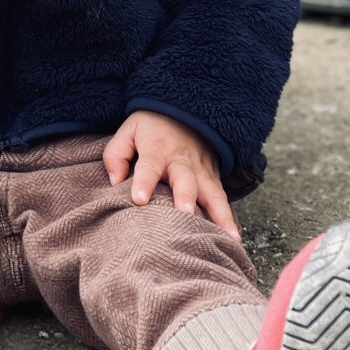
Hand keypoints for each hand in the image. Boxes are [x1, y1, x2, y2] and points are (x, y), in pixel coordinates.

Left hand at [102, 110, 242, 241]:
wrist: (186, 111)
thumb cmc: (152, 126)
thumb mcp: (128, 131)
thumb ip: (116, 155)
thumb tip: (116, 183)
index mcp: (157, 150)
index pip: (149, 166)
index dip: (144, 182)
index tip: (139, 200)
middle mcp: (182, 162)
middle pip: (185, 181)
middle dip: (186, 199)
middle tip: (186, 215)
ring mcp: (201, 171)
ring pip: (212, 194)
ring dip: (220, 216)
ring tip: (227, 238)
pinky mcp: (213, 178)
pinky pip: (222, 199)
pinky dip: (229, 218)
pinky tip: (234, 238)